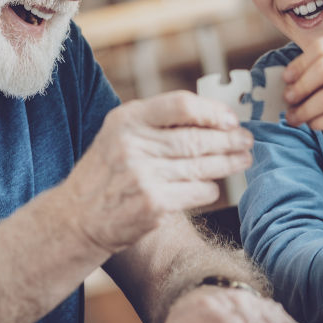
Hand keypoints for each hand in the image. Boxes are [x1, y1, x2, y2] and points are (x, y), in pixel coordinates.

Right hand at [67, 92, 251, 253]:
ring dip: (228, 163)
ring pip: (201, 166)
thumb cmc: (106, 172)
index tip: (230, 118)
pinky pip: (197, 192)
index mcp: (127, 120)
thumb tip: (212, 117)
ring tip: (243, 159)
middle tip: (246, 140)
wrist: (76, 218)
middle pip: (196, 138)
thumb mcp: (120, 135)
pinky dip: (209, 189)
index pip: (180, 105)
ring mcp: (143, 177)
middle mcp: (133, 145)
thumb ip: (157, 123)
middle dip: (228, 139)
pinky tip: (212, 186)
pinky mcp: (154, 205)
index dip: (212, 111)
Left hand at [283, 32, 322, 146]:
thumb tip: (292, 77)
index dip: (299, 64)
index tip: (286, 79)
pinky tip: (315, 124)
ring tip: (295, 117)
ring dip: (305, 109)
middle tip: (288, 100)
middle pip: (322, 69)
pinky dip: (321, 122)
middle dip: (299, 87)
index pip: (322, 47)